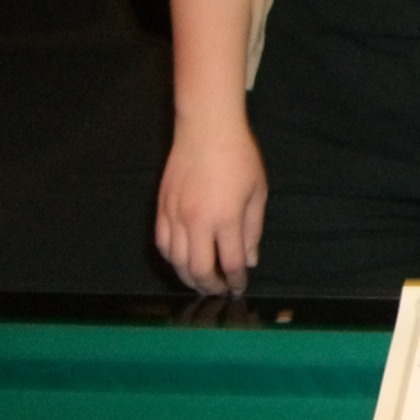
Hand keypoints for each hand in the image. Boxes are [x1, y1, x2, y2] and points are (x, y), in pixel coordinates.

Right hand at [154, 119, 266, 294]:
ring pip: (176, 261)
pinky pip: (162, 244)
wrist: (207, 129)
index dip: (236, 280)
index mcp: (226, 218)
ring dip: (188, 278)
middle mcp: (197, 221)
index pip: (230, 262)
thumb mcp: (258, 192)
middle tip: (219, 290)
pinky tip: (182, 262)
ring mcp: (175, 215)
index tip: (239, 287)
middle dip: (210, 286)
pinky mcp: (161, 208)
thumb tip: (248, 261)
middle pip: (198, 270)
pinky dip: (171, 259)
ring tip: (201, 282)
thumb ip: (252, 230)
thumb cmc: (239, 157)